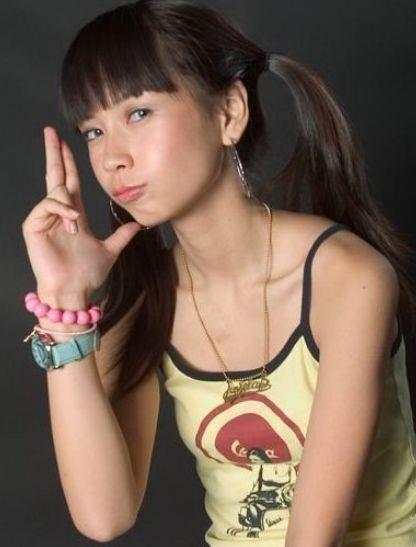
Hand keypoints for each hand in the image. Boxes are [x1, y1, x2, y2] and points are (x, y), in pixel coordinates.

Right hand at [21, 126, 142, 296]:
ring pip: (56, 191)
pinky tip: (71, 223)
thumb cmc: (87, 273)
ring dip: (69, 205)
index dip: (68, 162)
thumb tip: (138, 225)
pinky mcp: (33, 226)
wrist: (74, 290)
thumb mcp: (110, 250)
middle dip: (54, 153)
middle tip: (50, 132)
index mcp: (73, 214)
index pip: (70, 181)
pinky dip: (62, 210)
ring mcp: (44, 218)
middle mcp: (57, 212)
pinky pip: (47, 205)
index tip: (65, 142)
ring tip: (76, 227)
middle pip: (55, 175)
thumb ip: (122, 236)